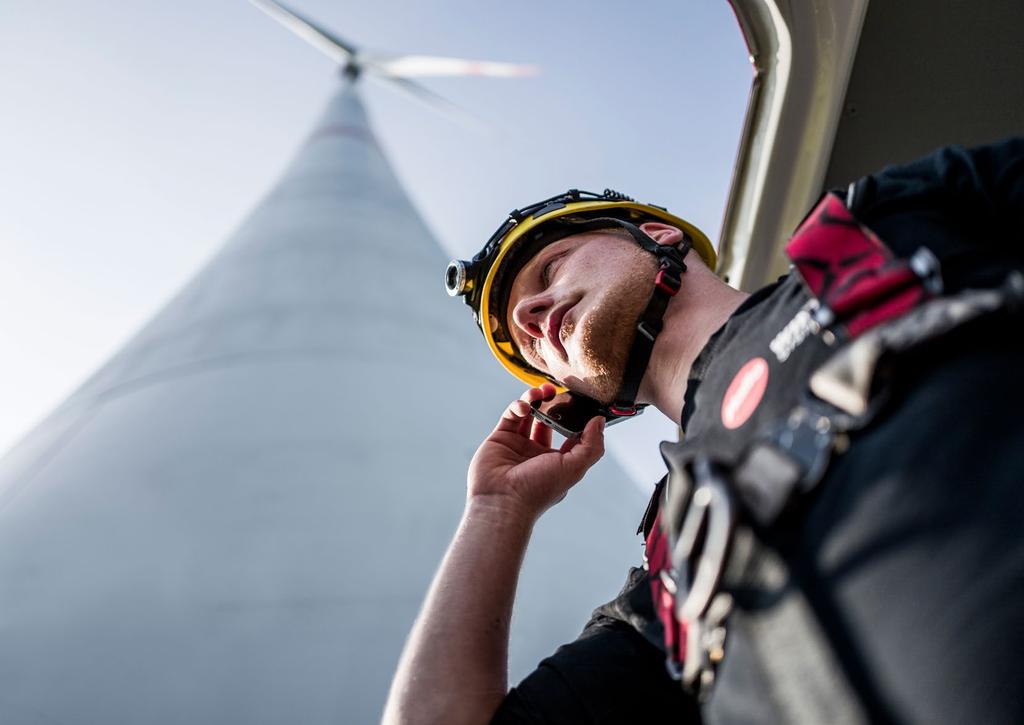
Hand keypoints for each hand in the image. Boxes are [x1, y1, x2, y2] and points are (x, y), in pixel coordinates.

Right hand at [467, 384, 605, 521]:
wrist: (502, 500)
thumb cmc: (538, 490)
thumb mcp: (574, 468)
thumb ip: (591, 445)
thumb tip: (599, 421)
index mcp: (557, 461)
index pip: (570, 434)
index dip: (575, 417)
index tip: (580, 401)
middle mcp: (538, 452)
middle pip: (549, 419)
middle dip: (553, 404)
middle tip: (557, 390)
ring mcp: (518, 444)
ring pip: (529, 414)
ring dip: (536, 399)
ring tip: (541, 390)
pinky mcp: (500, 438)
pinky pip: (511, 415)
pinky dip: (518, 406)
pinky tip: (524, 406)